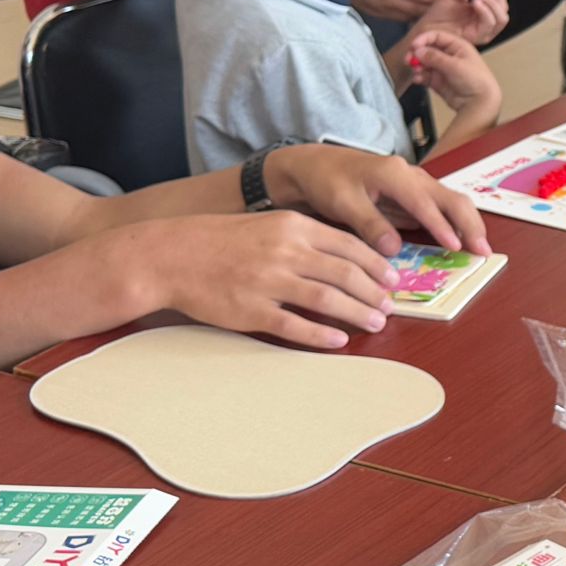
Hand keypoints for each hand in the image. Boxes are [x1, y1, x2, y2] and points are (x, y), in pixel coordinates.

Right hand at [132, 211, 398, 349]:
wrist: (172, 255)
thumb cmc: (223, 239)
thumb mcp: (270, 224)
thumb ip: (307, 236)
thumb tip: (348, 256)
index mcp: (293, 227)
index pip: (349, 245)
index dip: (377, 264)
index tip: (393, 279)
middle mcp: (286, 252)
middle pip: (345, 274)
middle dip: (374, 292)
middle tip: (390, 306)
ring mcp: (268, 282)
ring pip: (327, 299)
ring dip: (357, 313)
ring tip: (376, 323)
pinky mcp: (251, 311)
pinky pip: (294, 326)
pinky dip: (321, 335)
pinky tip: (338, 341)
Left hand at [262, 145, 490, 256]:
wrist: (314, 166)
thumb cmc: (326, 181)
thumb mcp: (342, 202)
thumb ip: (369, 224)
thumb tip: (395, 249)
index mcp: (395, 173)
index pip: (425, 202)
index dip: (442, 226)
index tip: (457, 247)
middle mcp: (412, 175)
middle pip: (451, 197)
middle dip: (470, 224)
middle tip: (484, 250)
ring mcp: (415, 183)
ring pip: (451, 201)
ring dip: (467, 224)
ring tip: (480, 248)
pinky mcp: (413, 194)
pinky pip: (441, 207)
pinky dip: (455, 223)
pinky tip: (461, 240)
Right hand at [407, 30, 500, 117]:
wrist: (479, 103)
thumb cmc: (475, 81)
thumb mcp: (455, 66)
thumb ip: (435, 57)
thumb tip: (418, 50)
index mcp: (458, 46)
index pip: (437, 36)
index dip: (424, 39)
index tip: (413, 46)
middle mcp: (450, 55)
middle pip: (428, 49)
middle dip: (417, 53)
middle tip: (408, 59)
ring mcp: (443, 68)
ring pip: (424, 63)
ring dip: (417, 65)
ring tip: (416, 71)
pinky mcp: (438, 81)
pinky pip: (425, 76)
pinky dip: (419, 77)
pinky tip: (418, 79)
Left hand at [413, 0, 508, 46]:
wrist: (426, 30)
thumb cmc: (437, 16)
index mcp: (484, 11)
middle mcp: (487, 22)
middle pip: (504, 7)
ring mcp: (484, 31)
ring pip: (502, 17)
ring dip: (492, 3)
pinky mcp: (479, 37)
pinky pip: (489, 24)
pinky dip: (485, 11)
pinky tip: (474, 2)